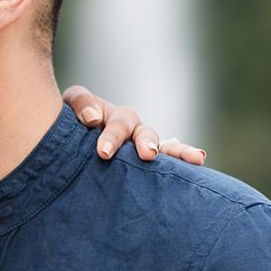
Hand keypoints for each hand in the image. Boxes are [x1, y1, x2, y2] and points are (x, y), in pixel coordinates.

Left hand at [62, 85, 205, 164]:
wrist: (70, 143)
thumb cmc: (70, 122)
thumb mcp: (70, 106)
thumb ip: (81, 104)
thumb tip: (93, 118)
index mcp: (116, 118)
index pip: (118, 124)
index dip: (113, 136)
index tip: (104, 152)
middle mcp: (134, 131)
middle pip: (145, 133)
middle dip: (148, 143)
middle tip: (148, 154)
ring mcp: (143, 148)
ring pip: (164, 147)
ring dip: (178, 152)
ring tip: (196, 158)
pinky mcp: (145, 167)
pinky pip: (168, 163)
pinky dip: (182, 163)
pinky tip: (200, 162)